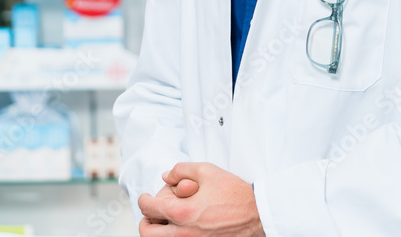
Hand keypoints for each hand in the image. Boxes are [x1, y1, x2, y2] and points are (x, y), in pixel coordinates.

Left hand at [138, 162, 264, 235]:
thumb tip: (166, 177)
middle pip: (148, 233)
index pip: (148, 208)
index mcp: (181, 212)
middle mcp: (183, 233)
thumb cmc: (234, 192)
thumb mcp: (207, 170)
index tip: (146, 197)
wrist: (257, 213)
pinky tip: (180, 229)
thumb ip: (180, 169)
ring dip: (157, 232)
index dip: (143, 199)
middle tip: (151, 214)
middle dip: (145, 221)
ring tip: (163, 224)